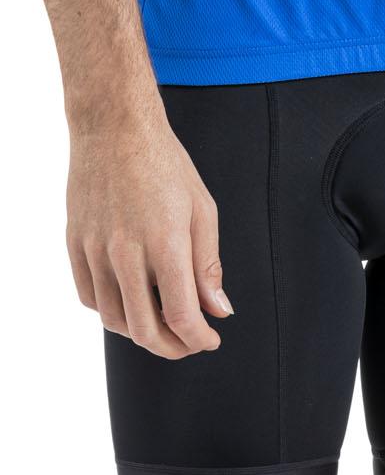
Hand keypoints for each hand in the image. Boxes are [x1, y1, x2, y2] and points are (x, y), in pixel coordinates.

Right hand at [66, 103, 233, 357]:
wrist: (115, 127)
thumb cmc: (164, 162)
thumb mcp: (202, 209)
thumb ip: (209, 265)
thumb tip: (218, 310)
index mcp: (165, 243)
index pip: (181, 316)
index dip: (199, 340)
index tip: (210, 340)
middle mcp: (125, 252)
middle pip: (144, 330)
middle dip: (172, 348)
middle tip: (188, 343)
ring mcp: (95, 250)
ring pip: (114, 320)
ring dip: (141, 333)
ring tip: (162, 321)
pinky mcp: (75, 245)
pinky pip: (90, 298)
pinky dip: (112, 310)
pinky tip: (130, 300)